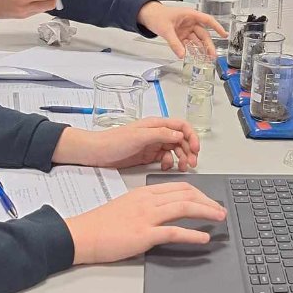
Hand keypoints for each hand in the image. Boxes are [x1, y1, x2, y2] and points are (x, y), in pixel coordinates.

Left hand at [53, 117, 200, 171]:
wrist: (96, 152)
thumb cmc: (113, 141)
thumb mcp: (138, 136)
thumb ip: (160, 134)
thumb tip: (178, 134)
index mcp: (156, 125)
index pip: (181, 126)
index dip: (191, 136)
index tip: (195, 148)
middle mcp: (156, 133)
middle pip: (180, 139)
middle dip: (189, 150)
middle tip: (191, 163)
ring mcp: (152, 145)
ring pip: (174, 150)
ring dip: (181, 158)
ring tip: (183, 167)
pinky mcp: (147, 156)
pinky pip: (165, 158)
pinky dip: (169, 163)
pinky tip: (166, 167)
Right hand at [65, 181, 226, 264]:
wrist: (83, 234)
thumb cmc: (102, 223)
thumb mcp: (128, 206)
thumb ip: (147, 206)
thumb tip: (166, 213)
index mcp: (145, 192)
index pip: (180, 187)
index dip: (200, 193)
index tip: (210, 201)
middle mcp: (148, 201)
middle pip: (187, 194)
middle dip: (208, 201)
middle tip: (220, 210)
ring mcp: (147, 217)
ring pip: (184, 207)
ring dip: (206, 212)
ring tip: (219, 218)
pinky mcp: (144, 234)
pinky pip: (174, 231)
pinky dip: (192, 234)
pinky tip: (203, 238)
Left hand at [137, 1, 224, 58]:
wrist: (147, 16)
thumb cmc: (157, 16)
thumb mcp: (166, 29)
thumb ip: (174, 43)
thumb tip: (182, 55)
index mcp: (190, 15)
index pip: (207, 20)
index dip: (217, 27)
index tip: (224, 35)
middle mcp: (190, 22)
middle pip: (203, 34)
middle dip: (208, 45)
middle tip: (213, 56)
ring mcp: (185, 30)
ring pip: (196, 41)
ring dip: (201, 50)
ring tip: (206, 60)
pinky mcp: (180, 36)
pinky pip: (188, 44)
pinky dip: (191, 51)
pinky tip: (195, 58)